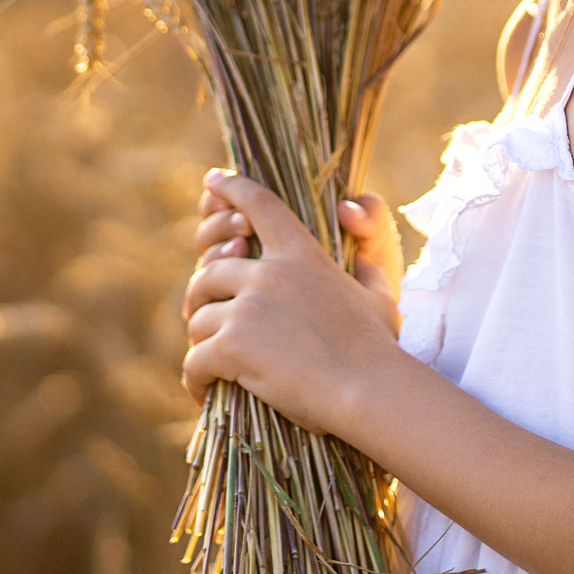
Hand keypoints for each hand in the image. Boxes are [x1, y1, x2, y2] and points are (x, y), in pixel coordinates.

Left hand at [181, 170, 405, 432]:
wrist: (369, 388)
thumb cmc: (378, 348)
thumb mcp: (378, 297)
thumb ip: (367, 271)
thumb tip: (368, 259)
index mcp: (301, 254)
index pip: (259, 205)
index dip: (232, 189)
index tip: (212, 181)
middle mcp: (268, 273)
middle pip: (210, 271)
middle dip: (200, 295)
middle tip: (198, 316)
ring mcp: (247, 309)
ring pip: (199, 319)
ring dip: (201, 341)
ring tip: (209, 364)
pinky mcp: (232, 346)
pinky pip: (194, 360)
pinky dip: (194, 378)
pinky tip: (203, 392)